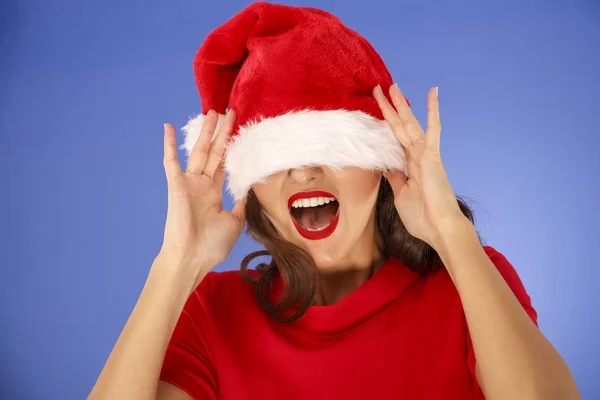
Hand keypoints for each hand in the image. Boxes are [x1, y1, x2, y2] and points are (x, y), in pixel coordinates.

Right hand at [159, 110, 245, 287]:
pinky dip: (169, 145)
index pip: (223, 164)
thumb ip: (241, 202)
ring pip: (198, 151)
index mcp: (213, 193)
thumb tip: (249, 189)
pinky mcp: (176, 185)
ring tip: (212, 112)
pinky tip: (169, 127)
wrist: (193, 258)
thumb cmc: (212, 244)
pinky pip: (171, 162)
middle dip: (222, 133)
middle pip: (214, 152)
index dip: (230, 148)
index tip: (238, 132)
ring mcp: (188, 184)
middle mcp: (201, 185)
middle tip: (230, 112)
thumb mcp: (235, 221)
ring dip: (205, 132)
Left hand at [373, 84, 465, 247]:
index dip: (386, 126)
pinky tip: (432, 93)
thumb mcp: (401, 194)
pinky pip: (431, 130)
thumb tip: (384, 165)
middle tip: (379, 90)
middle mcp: (418, 156)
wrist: (440, 229)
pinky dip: (432, 111)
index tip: (378, 113)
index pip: (395, 140)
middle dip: (389, 109)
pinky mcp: (432, 157)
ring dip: (401, 106)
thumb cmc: (422, 217)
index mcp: (410, 166)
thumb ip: (394, 177)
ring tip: (392, 87)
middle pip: (400, 127)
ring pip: (410, 124)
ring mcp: (425, 155)